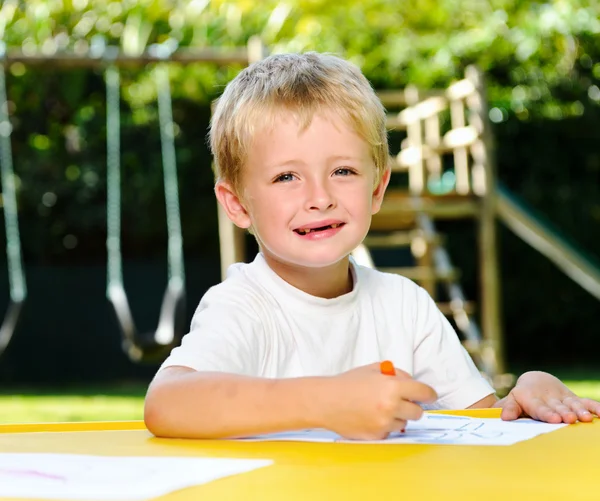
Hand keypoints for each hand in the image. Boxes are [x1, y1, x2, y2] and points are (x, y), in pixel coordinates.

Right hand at [318, 363, 436, 439]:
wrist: (327, 401)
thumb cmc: (349, 383)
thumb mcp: (374, 369)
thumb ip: (397, 374)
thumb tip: (412, 383)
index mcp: (393, 387)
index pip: (424, 393)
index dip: (429, 394)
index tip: (429, 396)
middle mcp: (391, 406)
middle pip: (418, 411)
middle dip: (412, 406)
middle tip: (400, 401)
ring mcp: (384, 423)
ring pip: (405, 423)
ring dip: (398, 417)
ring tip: (379, 408)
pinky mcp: (377, 435)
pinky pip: (390, 432)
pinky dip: (385, 426)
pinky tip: (371, 417)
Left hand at [498, 371, 599, 423]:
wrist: (536, 381)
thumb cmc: (522, 396)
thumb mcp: (513, 400)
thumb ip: (509, 408)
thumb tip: (504, 417)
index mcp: (533, 399)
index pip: (540, 408)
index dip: (546, 413)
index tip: (553, 419)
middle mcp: (549, 398)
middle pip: (558, 407)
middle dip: (564, 412)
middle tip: (570, 419)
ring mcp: (562, 398)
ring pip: (572, 404)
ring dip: (579, 411)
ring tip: (586, 418)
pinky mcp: (573, 398)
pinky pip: (585, 402)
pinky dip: (594, 406)